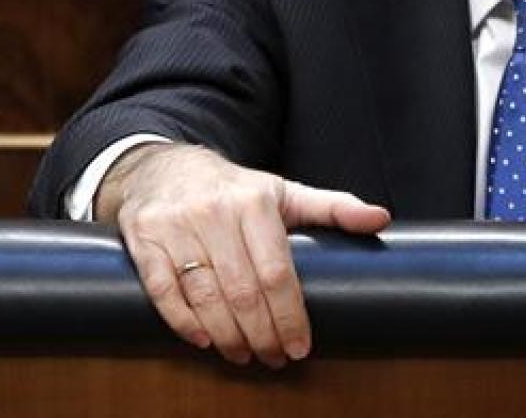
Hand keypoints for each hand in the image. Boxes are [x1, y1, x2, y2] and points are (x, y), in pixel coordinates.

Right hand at [96, 144, 389, 366]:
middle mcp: (214, 212)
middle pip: (242, 290)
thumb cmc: (234, 189)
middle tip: (275, 358)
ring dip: (227, 335)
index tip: (301, 345)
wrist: (165, 168)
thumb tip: (382, 218)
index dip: (289, 315)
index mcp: (255, 202)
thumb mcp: (285, 192)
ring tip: (245, 355)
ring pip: (204, 296)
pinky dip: (184, 322)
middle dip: (262, 333)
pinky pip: (163, 291)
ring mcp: (175, 227)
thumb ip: (334, 207)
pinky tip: (205, 340)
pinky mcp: (144, 241)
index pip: (277, 272)